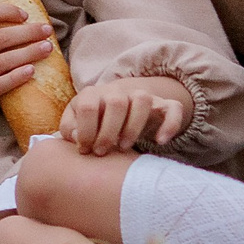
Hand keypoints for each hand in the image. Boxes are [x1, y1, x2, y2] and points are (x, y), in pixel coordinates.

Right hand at [0, 0, 56, 127]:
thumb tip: (8, 17)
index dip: (5, 11)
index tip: (24, 15)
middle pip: (0, 38)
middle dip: (28, 32)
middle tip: (47, 30)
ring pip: (4, 61)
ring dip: (29, 53)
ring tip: (47, 48)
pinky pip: (0, 85)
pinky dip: (17, 77)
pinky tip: (31, 71)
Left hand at [58, 76, 191, 155]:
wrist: (119, 105)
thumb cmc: (92, 120)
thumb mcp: (75, 121)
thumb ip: (70, 129)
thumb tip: (78, 138)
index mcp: (93, 93)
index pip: (88, 106)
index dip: (86, 131)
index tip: (85, 150)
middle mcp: (118, 90)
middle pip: (116, 102)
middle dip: (108, 132)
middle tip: (103, 152)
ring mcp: (141, 95)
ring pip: (143, 100)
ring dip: (133, 126)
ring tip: (124, 147)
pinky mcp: (162, 105)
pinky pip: (173, 109)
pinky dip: (170, 124)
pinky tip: (161, 142)